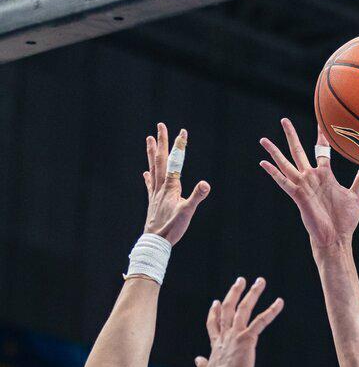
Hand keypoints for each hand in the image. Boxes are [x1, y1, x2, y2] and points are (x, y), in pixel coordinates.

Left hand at [144, 123, 209, 245]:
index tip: (182, 132)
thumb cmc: (172, 228)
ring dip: (151, 153)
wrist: (155, 241)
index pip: (175, 162)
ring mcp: (155, 193)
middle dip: (161, 142)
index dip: (179, 147)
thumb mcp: (188, 213)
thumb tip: (206, 183)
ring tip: (149, 139)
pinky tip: (145, 173)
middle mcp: (161, 187)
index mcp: (170, 187)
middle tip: (160, 126)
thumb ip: (196, 197)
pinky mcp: (153, 202)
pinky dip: (148, 176)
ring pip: (153, 168)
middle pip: (160, 160)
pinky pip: (150, 185)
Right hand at [195, 277, 283, 366]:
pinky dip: (271, 311)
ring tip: (260, 281)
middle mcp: (225, 335)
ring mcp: (236, 334)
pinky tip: (280, 302)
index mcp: (216, 343)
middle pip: (227, 308)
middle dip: (234, 293)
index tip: (215, 302)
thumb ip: (202, 365)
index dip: (214, 312)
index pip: (214, 323)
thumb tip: (197, 360)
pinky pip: (261, 321)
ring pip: (243, 308)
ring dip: (252, 293)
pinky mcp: (247, 339)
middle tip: (241, 281)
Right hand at [260, 118, 358, 249]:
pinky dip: (273, 173)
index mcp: (325, 175)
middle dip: (291, 135)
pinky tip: (262, 163)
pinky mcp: (298, 196)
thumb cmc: (345, 220)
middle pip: (298, 151)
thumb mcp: (357, 195)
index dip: (321, 136)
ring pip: (286, 164)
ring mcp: (303, 186)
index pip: (321, 150)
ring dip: (275, 151)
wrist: (336, 238)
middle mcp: (311, 178)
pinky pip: (283, 182)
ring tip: (263, 139)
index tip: (321, 122)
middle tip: (284, 120)